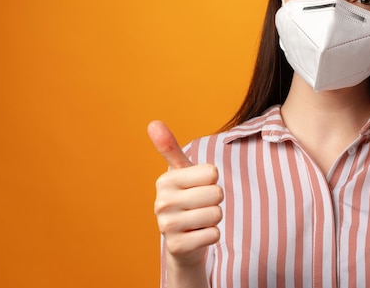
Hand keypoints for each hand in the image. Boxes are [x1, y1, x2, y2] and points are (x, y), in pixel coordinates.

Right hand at [148, 121, 222, 266]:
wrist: (181, 241)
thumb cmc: (185, 199)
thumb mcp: (180, 172)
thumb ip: (170, 148)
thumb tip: (153, 122)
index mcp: (165, 180)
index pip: (212, 173)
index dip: (211, 181)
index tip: (197, 188)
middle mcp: (162, 202)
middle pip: (216, 193)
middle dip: (214, 201)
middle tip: (199, 206)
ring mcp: (167, 226)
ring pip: (217, 214)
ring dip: (213, 218)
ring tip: (198, 220)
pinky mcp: (177, 247)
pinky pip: (214, 234)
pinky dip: (211, 235)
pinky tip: (197, 235)